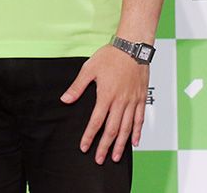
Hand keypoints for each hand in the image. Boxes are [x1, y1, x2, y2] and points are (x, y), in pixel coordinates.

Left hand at [61, 44, 149, 163]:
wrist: (133, 46)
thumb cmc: (111, 56)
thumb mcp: (89, 69)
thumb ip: (77, 87)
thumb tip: (65, 99)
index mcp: (106, 96)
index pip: (96, 122)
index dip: (89, 136)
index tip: (84, 147)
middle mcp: (120, 101)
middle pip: (112, 130)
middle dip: (105, 146)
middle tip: (100, 159)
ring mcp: (132, 101)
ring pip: (126, 128)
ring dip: (121, 144)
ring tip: (116, 156)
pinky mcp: (141, 98)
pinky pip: (140, 119)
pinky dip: (137, 132)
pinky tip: (135, 142)